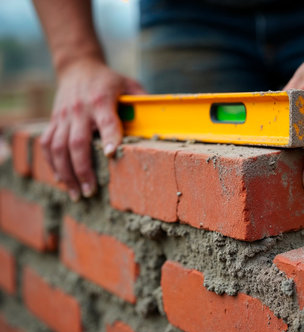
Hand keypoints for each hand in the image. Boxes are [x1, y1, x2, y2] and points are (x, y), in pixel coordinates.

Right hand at [41, 59, 144, 200]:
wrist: (77, 67)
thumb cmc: (108, 80)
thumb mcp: (128, 83)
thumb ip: (141, 100)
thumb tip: (159, 119)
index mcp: (101, 100)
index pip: (106, 121)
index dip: (109, 137)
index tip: (111, 155)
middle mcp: (80, 109)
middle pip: (77, 142)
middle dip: (83, 170)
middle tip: (91, 191)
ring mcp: (63, 116)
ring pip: (58, 148)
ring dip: (66, 173)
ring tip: (76, 194)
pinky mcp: (53, 120)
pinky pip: (46, 144)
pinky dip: (52, 163)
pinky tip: (61, 179)